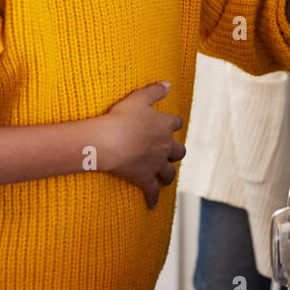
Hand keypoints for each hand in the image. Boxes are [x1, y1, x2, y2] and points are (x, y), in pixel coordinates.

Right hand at [94, 81, 183, 209]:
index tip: (170, 124)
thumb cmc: (123, 117)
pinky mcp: (145, 178)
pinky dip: (153, 198)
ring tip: (166, 177)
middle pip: (179, 150)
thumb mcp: (139, 97)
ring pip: (169, 172)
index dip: (172, 123)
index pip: (175, 122)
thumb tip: (168, 84)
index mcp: (164, 125)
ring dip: (168, 174)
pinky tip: (152, 205)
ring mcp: (156, 163)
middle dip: (175, 151)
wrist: (111, 142)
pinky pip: (152, 191)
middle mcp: (165, 145)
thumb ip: (155, 90)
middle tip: (170, 153)